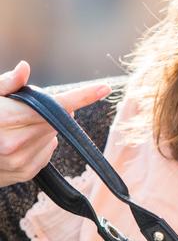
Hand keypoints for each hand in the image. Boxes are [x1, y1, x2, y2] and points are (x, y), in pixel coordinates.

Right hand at [0, 61, 111, 187]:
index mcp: (2, 119)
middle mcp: (11, 143)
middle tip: (25, 111)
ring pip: (52, 137)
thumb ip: (6, 84)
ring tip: (17, 129)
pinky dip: (40, 145)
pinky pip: (47, 153)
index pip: (51, 106)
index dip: (80, 97)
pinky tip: (20, 143)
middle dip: (48, 113)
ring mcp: (18, 161)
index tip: (104, 88)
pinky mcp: (24, 173)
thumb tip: (24, 68)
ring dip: (43, 130)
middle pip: (54, 122)